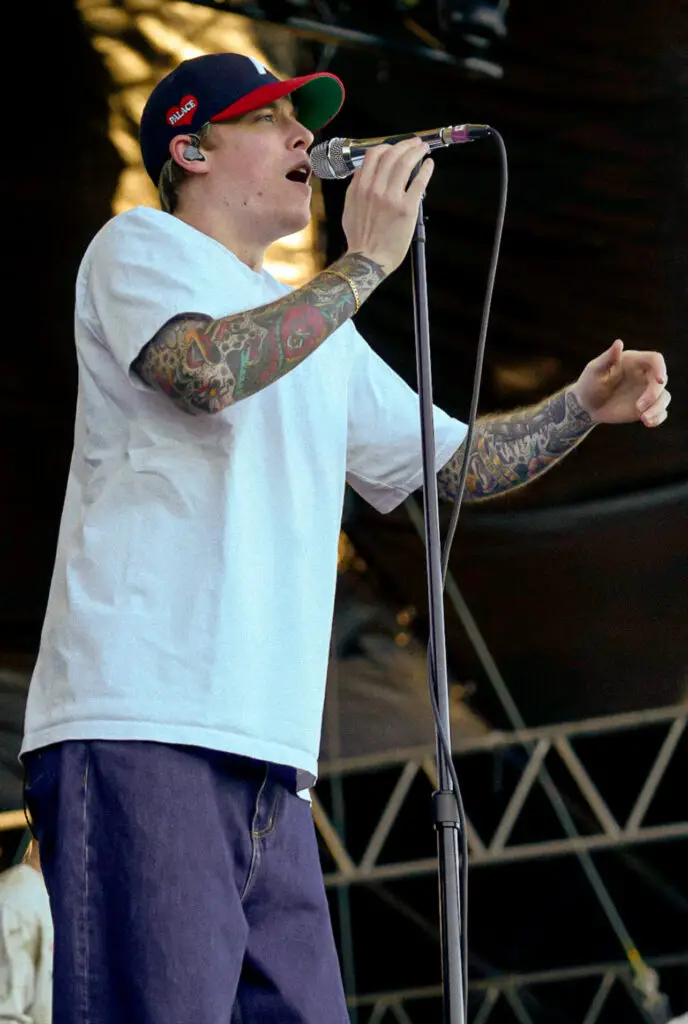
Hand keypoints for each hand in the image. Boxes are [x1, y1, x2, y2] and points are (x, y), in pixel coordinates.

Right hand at [341, 138, 434, 274]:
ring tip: (423, 149)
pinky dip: (425, 170)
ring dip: (417, 152)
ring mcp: (391, 197)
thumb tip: (361, 171)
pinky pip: (418, 182)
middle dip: (406, 145)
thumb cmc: (359, 238)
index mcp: (360, 187)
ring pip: (405, 163)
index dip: (387, 146)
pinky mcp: (407, 208)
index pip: (374, 155)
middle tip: (415, 143)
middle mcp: (375, 188)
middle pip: (392, 155)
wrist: (368, 260)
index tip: (396, 146)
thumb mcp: (349, 209)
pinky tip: (429, 164)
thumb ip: (355, 188)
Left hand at [571, 339, 670, 426]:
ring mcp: (646, 392)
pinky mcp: (646, 407)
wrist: (586, 406)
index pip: (655, 359)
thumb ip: (608, 357)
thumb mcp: (595, 370)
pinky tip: (648, 423)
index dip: (661, 368)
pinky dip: (658, 418)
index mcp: (634, 362)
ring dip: (658, 408)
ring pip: (664, 397)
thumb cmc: (588, 384)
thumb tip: (619, 343)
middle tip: (638, 407)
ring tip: (644, 418)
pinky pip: (660, 412)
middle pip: (662, 381)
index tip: (660, 380)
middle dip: (654, 395)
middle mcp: (644, 375)